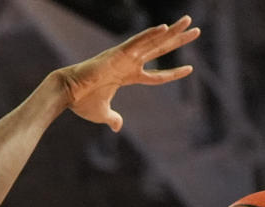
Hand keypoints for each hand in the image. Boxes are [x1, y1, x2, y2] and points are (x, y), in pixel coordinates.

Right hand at [55, 15, 199, 130]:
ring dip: (171, 32)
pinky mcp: (116, 53)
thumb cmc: (82, 102)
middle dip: (178, 40)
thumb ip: (113, 118)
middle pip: (160, 49)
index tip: (190, 69)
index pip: (156, 75)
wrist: (67, 93)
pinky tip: (164, 28)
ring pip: (153, 42)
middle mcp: (129, 63)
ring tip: (189, 21)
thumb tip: (118, 127)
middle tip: (196, 30)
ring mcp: (124, 56)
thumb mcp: (103, 113)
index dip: (173, 72)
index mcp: (127, 76)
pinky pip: (136, 42)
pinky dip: (150, 35)